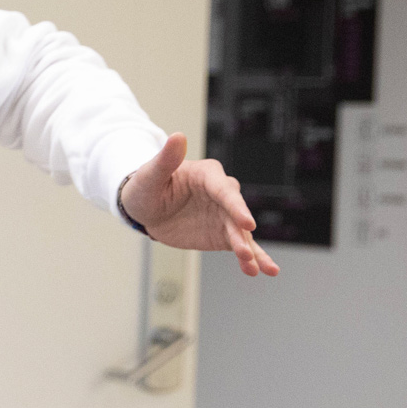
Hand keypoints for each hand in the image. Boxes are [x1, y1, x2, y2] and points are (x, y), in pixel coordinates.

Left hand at [118, 133, 280, 276]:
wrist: (144, 208)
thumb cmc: (146, 186)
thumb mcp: (150, 174)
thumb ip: (165, 159)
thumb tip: (177, 136)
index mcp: (207, 175)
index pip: (224, 190)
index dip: (236, 206)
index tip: (247, 223)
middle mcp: (221, 194)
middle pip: (237, 213)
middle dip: (242, 233)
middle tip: (246, 252)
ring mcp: (224, 215)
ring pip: (242, 234)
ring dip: (252, 251)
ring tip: (262, 269)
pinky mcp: (222, 234)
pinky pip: (239, 247)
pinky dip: (249, 259)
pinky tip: (258, 271)